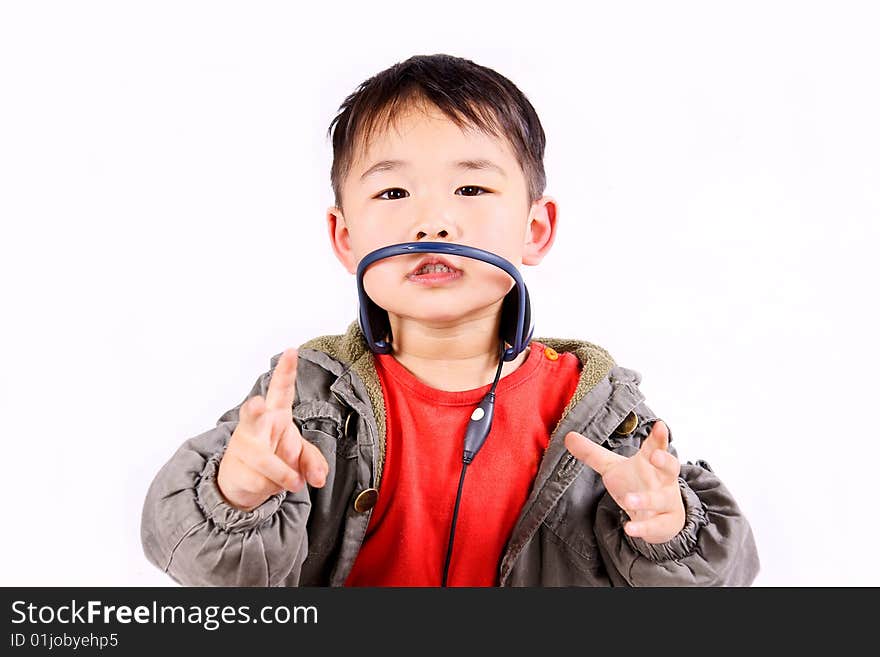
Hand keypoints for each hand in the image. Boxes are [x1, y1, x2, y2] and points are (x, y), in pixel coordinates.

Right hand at [217, 348, 329, 511]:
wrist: (244, 481)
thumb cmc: (274, 455)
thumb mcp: (300, 456)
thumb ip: (314, 462)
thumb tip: (318, 479)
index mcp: (275, 413)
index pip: (281, 389)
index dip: (286, 370)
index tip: (291, 351)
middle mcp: (256, 425)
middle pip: (252, 416)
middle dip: (254, 411)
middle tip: (256, 405)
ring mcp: (243, 445)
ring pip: (269, 463)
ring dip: (286, 477)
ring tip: (293, 482)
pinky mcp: (236, 467)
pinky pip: (264, 482)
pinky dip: (273, 488)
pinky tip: (267, 483)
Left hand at [564, 420, 684, 543]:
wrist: (659, 517)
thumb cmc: (636, 484)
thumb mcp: (613, 468)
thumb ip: (592, 454)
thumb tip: (568, 436)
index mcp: (651, 462)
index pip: (656, 446)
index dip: (658, 436)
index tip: (659, 425)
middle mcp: (663, 480)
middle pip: (670, 467)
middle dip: (665, 461)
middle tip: (655, 455)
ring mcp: (666, 501)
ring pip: (661, 499)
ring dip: (645, 499)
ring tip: (628, 501)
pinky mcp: (665, 523)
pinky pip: (657, 525)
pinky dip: (643, 527)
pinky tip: (629, 529)